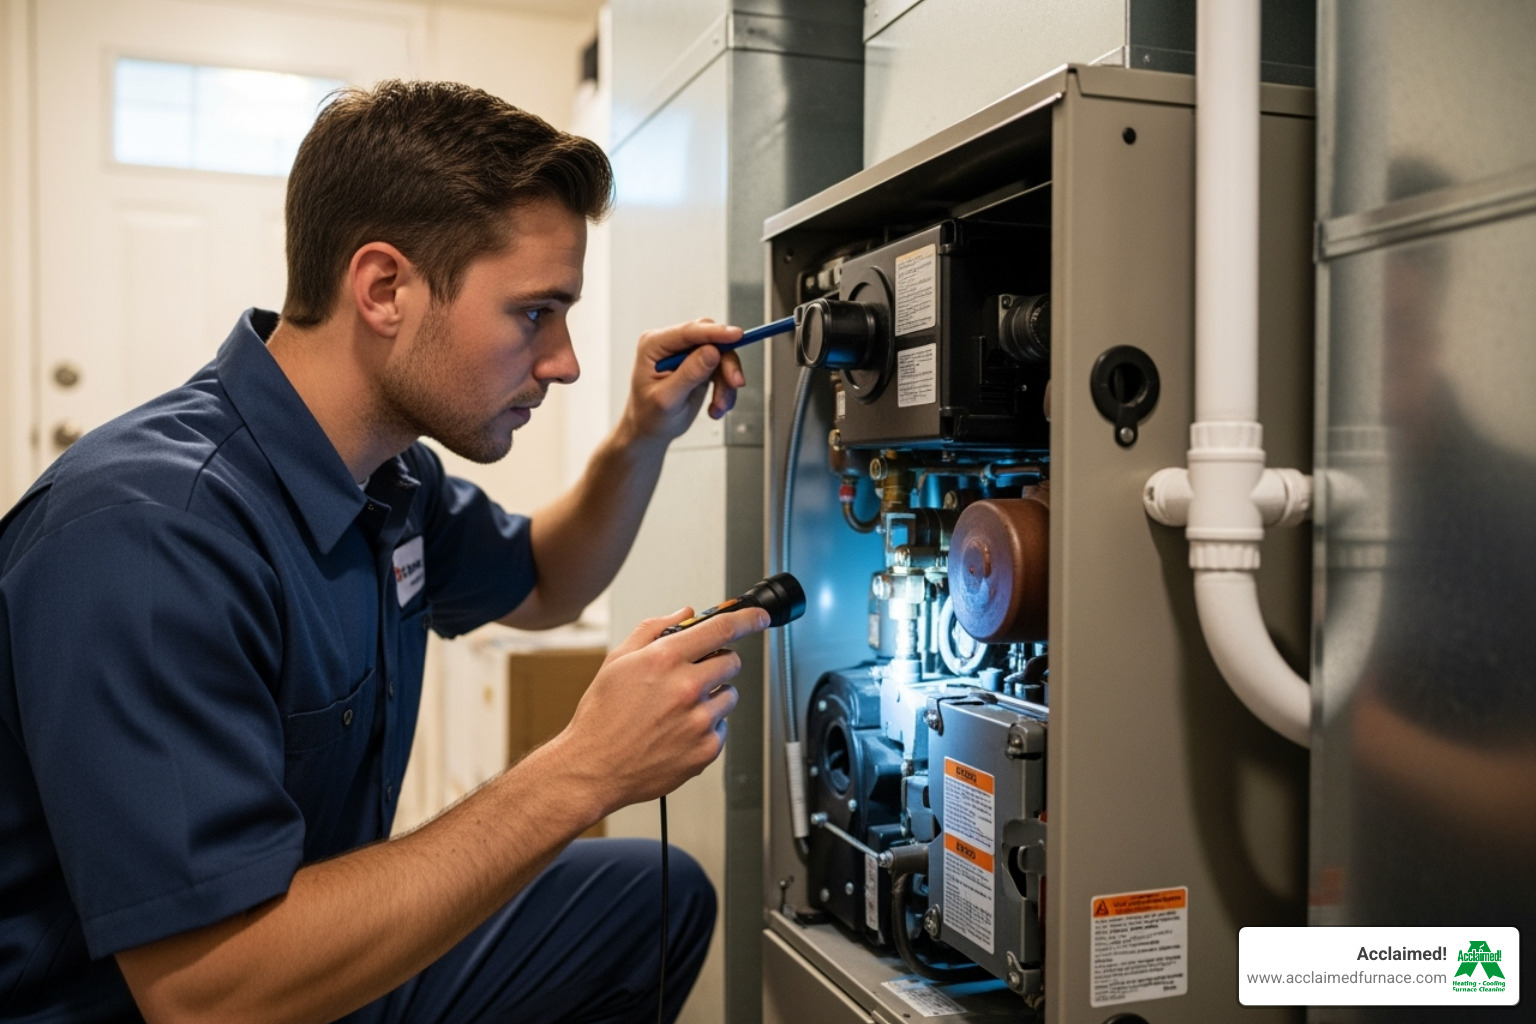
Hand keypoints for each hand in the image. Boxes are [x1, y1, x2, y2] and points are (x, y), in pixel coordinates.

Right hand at [554, 606, 768, 814]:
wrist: (593, 768)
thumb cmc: (602, 717)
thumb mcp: (617, 661)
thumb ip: (654, 629)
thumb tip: (684, 614)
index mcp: (665, 660)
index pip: (721, 628)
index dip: (748, 619)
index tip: (759, 618)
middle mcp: (686, 688)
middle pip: (731, 660)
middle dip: (717, 661)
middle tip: (694, 673)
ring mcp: (699, 720)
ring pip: (729, 694)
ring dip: (713, 696)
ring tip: (679, 708)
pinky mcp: (706, 749)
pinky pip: (722, 727)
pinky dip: (707, 726)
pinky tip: (678, 731)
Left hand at [622, 318, 746, 442]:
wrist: (650, 430)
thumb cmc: (649, 416)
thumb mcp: (667, 399)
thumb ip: (689, 374)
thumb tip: (712, 351)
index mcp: (654, 345)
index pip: (689, 332)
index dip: (715, 332)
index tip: (737, 335)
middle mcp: (671, 344)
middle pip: (711, 340)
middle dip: (726, 364)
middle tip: (735, 384)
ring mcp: (686, 354)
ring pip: (722, 356)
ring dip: (726, 384)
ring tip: (719, 407)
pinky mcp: (699, 364)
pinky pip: (722, 369)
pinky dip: (725, 390)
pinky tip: (716, 407)